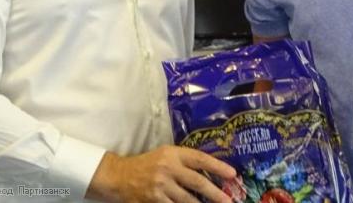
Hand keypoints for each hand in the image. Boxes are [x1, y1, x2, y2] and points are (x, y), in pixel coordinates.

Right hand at [88, 145, 235, 202]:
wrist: (119, 176)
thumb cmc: (147, 164)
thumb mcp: (165, 155)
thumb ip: (184, 161)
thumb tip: (210, 172)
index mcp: (172, 154)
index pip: (199, 159)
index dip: (217, 167)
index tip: (232, 174)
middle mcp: (168, 168)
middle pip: (197, 182)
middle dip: (215, 193)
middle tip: (229, 200)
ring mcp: (160, 186)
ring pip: (188, 200)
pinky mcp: (154, 201)